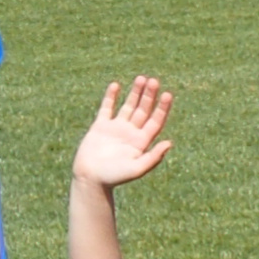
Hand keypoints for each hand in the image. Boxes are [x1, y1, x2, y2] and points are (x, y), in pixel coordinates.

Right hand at [76, 76, 174, 190]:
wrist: (90, 179)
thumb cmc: (114, 178)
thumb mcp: (136, 169)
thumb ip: (153, 157)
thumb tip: (169, 143)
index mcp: (141, 142)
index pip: (155, 121)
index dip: (162, 108)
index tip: (167, 94)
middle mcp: (130, 133)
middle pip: (143, 110)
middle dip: (149, 96)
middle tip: (153, 81)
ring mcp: (115, 128)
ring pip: (128, 106)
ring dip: (135, 93)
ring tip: (141, 78)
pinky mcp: (100, 127)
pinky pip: (107, 108)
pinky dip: (111, 97)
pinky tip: (116, 85)